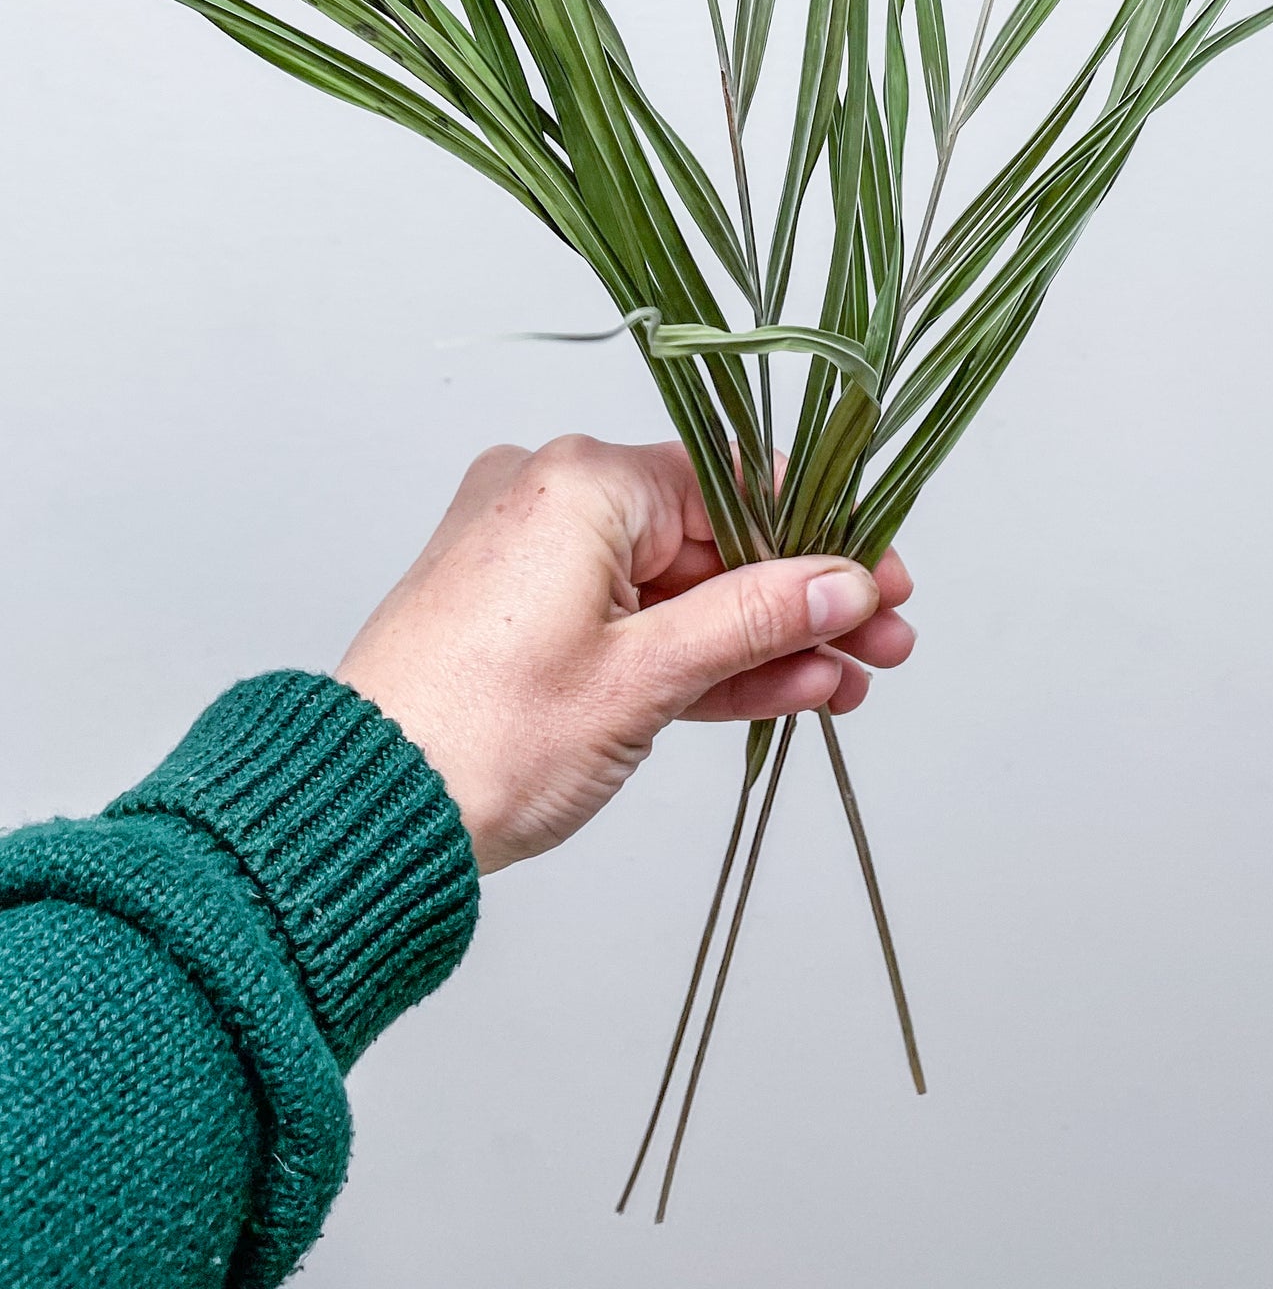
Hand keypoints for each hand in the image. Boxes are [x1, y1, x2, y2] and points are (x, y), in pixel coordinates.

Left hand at [336, 435, 915, 872]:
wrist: (364, 813)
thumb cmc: (482, 737)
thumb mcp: (646, 678)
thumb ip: (754, 621)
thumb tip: (843, 584)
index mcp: (579, 482)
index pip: (729, 483)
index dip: (817, 537)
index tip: (882, 576)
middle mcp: (550, 499)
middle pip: (709, 538)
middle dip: (801, 599)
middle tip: (884, 641)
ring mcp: (533, 560)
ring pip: (675, 589)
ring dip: (760, 637)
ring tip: (847, 680)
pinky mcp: (521, 616)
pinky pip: (630, 620)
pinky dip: (694, 656)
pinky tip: (781, 688)